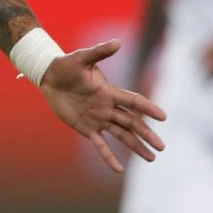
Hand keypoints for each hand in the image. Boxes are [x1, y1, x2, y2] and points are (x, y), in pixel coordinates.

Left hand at [37, 38, 167, 173]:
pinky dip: (109, 157)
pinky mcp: (86, 128)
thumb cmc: (65, 65)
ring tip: (151, 158)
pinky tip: (119, 169)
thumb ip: (99, 52)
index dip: (148, 109)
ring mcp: (98, 119)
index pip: (133, 102)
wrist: (49, 77)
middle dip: (147, 135)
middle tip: (162, 147)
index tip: (163, 117)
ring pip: (122, 135)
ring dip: (136, 146)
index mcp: (109, 92)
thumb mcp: (82, 58)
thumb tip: (117, 42)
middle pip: (132, 123)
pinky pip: (100, 145)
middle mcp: (107, 107)